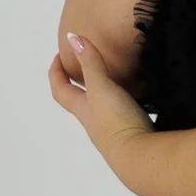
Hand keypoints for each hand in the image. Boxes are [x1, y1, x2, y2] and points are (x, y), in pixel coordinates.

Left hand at [50, 33, 153, 189]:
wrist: (140, 157)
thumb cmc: (117, 122)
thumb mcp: (102, 86)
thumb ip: (90, 61)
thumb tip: (72, 37)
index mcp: (83, 109)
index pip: (60, 90)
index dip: (56, 73)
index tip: (59, 56)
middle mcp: (94, 123)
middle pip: (79, 103)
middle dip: (78, 86)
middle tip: (83, 68)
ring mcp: (112, 134)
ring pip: (101, 112)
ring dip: (103, 99)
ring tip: (114, 82)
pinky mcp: (132, 138)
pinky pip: (123, 119)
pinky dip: (125, 109)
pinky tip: (137, 103)